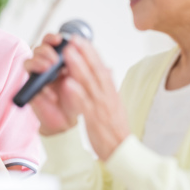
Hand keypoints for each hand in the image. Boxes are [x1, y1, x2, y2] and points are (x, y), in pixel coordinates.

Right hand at [25, 33, 82, 135]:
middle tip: (54, 59)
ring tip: (48, 69)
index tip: (59, 39)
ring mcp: (37, 77)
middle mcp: (46, 65)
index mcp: (59, 59)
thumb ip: (86, 66)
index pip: (52, 42)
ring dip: (38, 62)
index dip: (52, 38)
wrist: (68, 119)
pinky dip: (40, 87)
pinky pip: (29, 84)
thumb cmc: (76, 98)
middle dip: (45, 50)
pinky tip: (51, 94)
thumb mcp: (84, 81)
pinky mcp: (31, 91)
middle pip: (39, 48)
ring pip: (29, 62)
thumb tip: (90, 49)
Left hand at [63, 35, 130, 160]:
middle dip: (84, 53)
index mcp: (110, 91)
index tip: (79, 39)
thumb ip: (108, 86)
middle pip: (95, 70)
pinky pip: (85, 105)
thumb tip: (106, 69)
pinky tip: (67, 84)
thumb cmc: (114, 128)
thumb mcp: (113, 103)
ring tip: (68, 53)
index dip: (90, 52)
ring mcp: (101, 107)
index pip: (100, 67)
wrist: (122, 151)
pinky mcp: (95, 120)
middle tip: (72, 38)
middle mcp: (107, 96)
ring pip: (90, 84)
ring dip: (79, 67)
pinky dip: (77, 94)